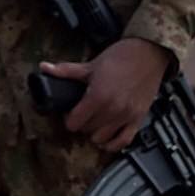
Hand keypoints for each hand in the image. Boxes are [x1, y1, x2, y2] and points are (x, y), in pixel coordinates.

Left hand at [46, 37, 168, 151]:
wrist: (149, 51)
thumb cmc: (123, 56)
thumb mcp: (92, 64)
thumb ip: (66, 71)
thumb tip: (45, 68)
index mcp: (98, 96)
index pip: (73, 122)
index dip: (68, 118)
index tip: (71, 111)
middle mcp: (112, 109)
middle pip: (86, 130)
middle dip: (81, 123)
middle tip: (83, 113)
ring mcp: (126, 115)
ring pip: (102, 138)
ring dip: (95, 133)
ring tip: (95, 122)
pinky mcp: (138, 118)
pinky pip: (123, 141)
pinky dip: (113, 143)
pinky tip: (107, 138)